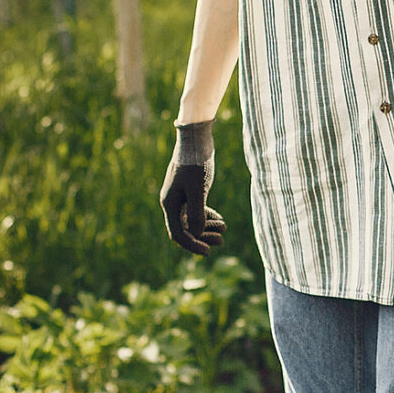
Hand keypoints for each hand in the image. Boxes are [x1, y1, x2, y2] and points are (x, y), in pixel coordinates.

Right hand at [161, 121, 226, 255]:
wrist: (196, 140)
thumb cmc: (195, 164)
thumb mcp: (198, 189)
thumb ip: (196, 212)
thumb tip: (197, 234)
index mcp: (169, 204)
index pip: (178, 234)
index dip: (192, 245)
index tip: (209, 252)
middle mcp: (172, 202)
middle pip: (186, 229)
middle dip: (203, 237)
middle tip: (222, 240)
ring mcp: (180, 197)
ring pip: (192, 220)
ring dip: (207, 227)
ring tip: (224, 230)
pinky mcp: (190, 190)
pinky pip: (196, 210)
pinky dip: (208, 216)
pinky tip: (220, 219)